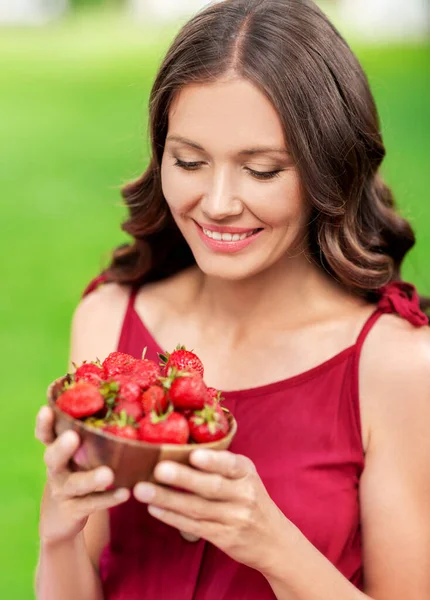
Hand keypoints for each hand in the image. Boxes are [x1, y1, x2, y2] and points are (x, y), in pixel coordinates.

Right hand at [35, 405, 129, 545]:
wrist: (63, 517)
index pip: (46, 434)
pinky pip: (90, 504)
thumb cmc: (78, 470)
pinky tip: (125, 493)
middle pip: (52, 457)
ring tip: (108, 475)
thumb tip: (127, 400)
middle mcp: (56, 469)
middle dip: (62, 447)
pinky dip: (108, 499)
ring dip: (91, 478)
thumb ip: (93, 434)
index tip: (47, 409)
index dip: (44, 424)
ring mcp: (63, 491)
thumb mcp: (80, 452)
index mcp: (57, 449)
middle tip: (73, 437)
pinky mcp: (73, 510)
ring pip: (74, 484)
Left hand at [133, 450, 291, 573]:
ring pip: (197, 508)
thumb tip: (178, 449)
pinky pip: (195, 526)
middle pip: (210, 486)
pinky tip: (154, 509)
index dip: (213, 461)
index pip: (231, 465)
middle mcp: (244, 495)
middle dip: (183, 478)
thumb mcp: (245, 477)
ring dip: (168, 498)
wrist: (274, 540)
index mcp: (247, 473)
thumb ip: (221, 465)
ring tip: (142, 490)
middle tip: (158, 469)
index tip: (194, 455)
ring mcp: (235, 518)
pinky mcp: (225, 538)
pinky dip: (172, 517)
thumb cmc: (250, 499)